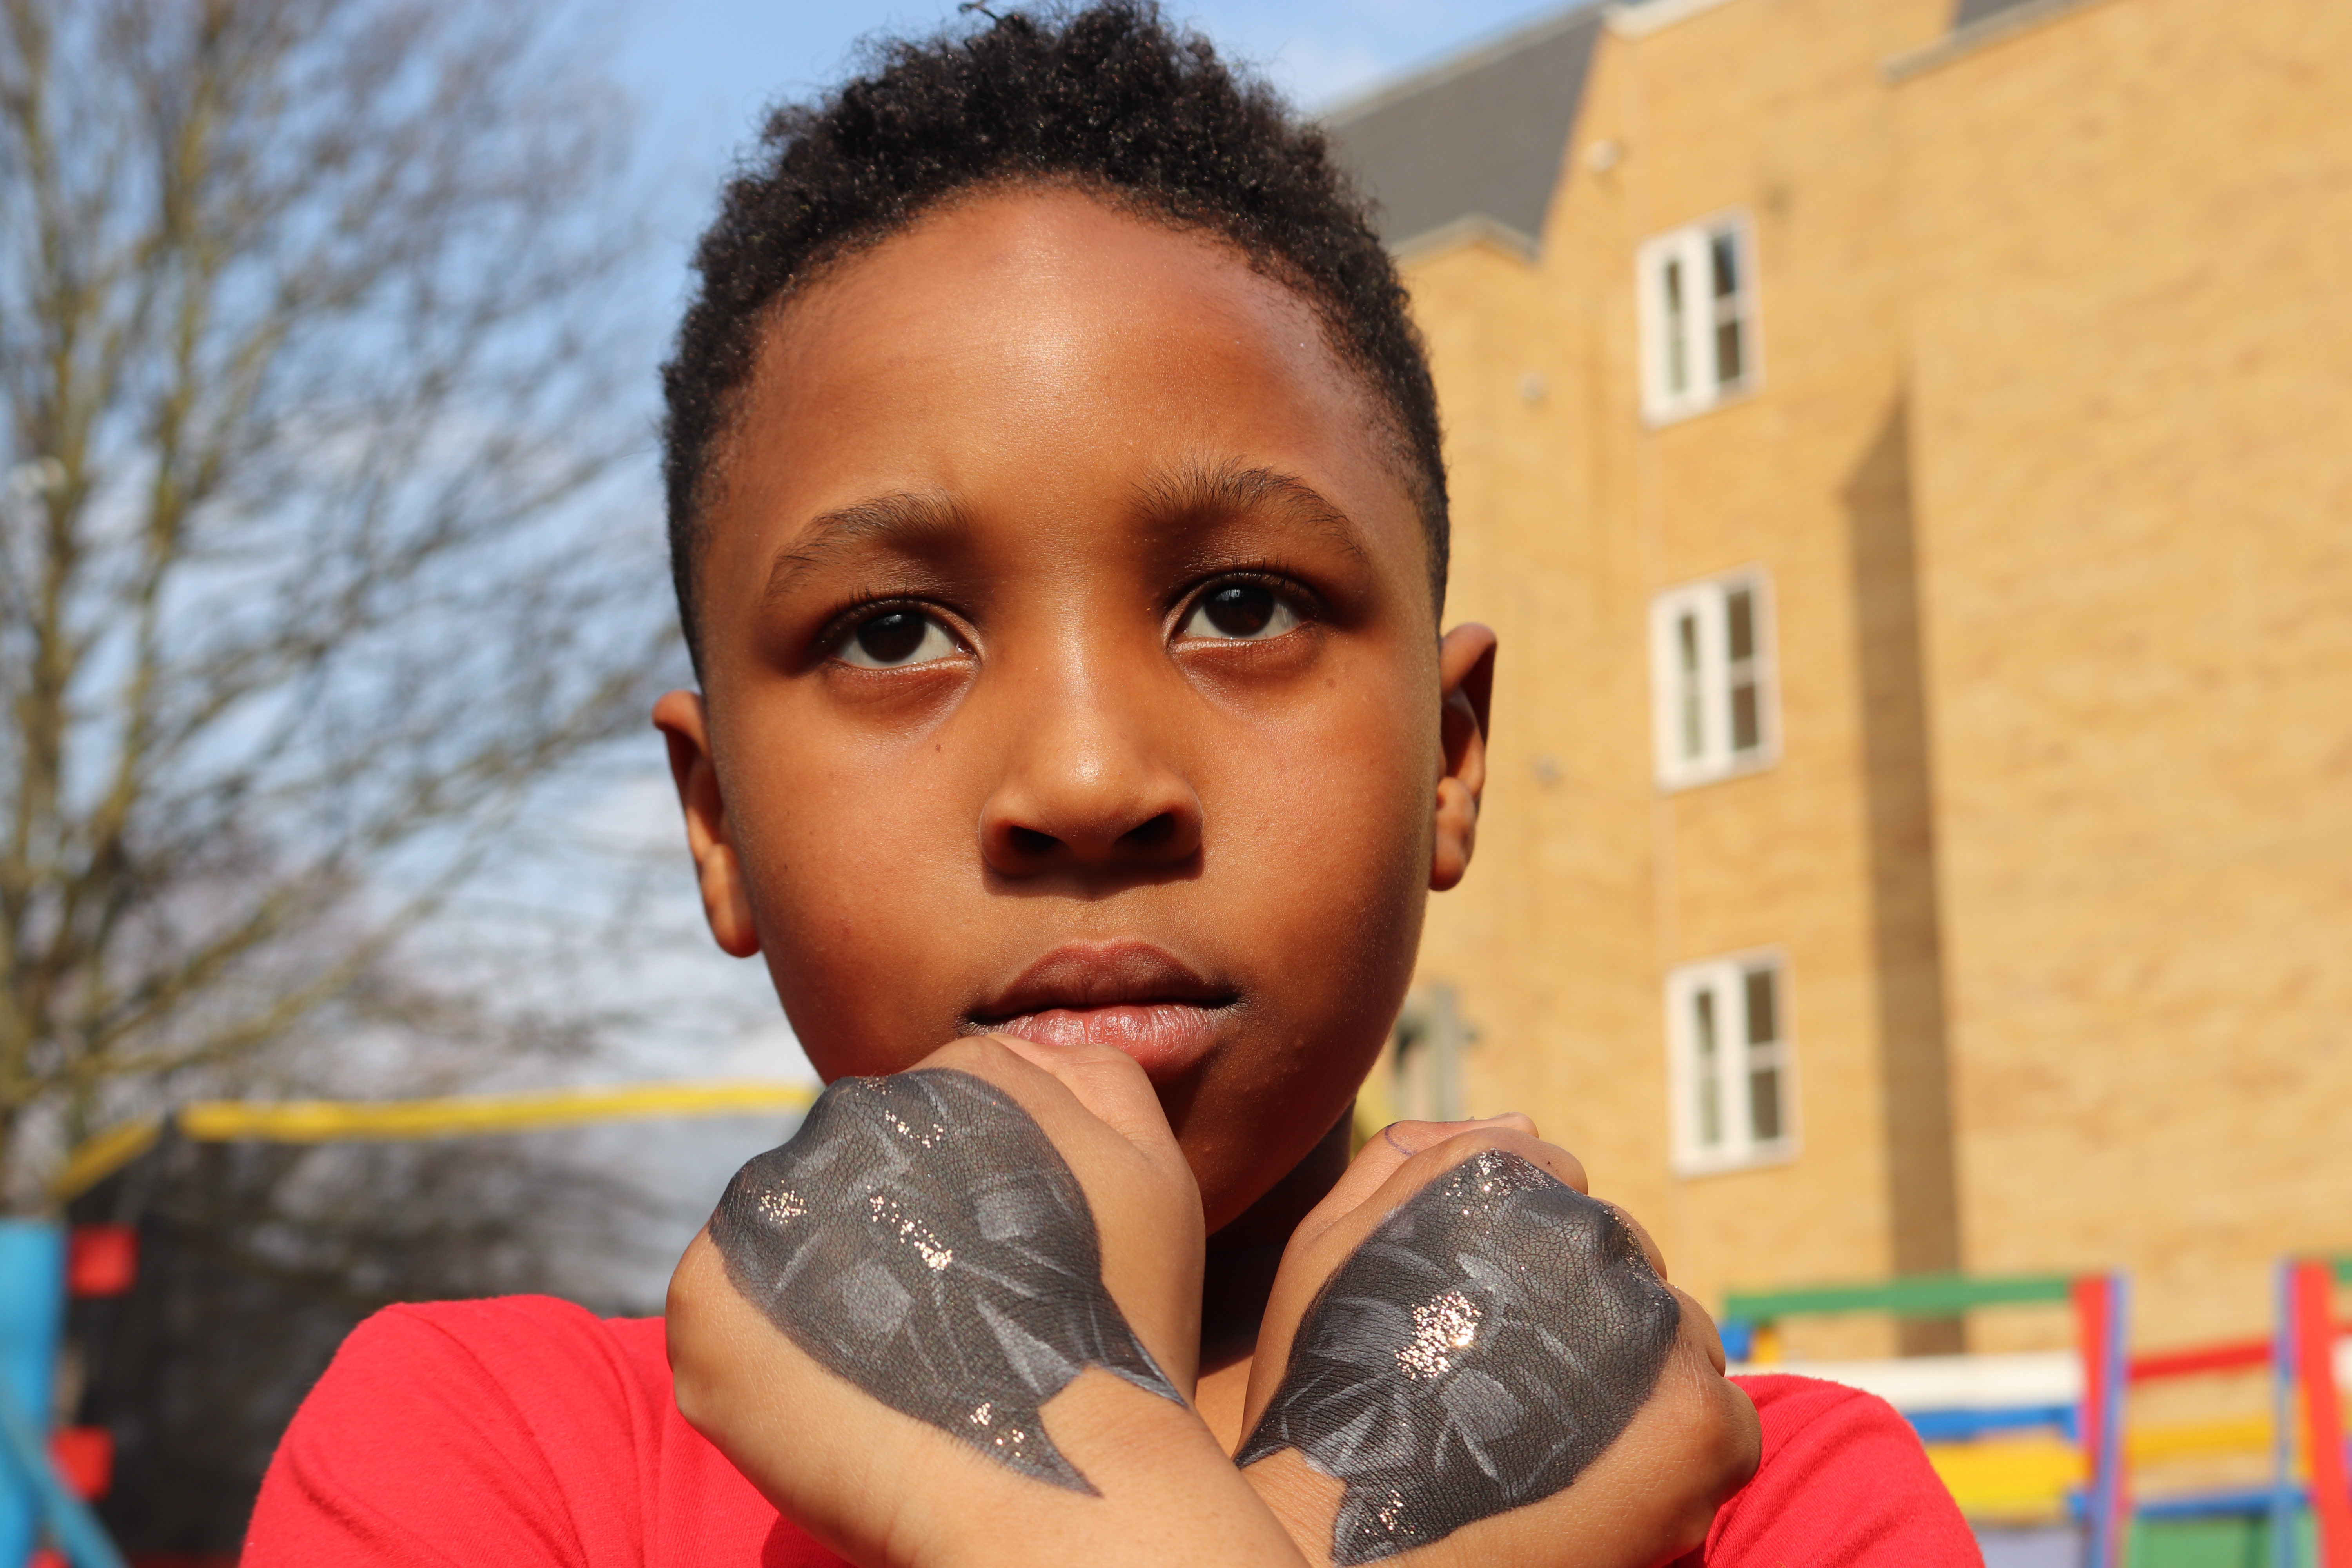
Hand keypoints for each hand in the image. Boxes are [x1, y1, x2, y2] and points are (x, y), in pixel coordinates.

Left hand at [667, 1033, 1306, 1567]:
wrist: (1059, 1477)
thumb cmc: (1121, 1333)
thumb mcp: (1151, 1173)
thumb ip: (1096, 1079)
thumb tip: (1032, 1043)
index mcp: (957, 1074)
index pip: (933, 1118)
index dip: (961, 1201)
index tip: (988, 1267)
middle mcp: (849, 1113)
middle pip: (855, 1161)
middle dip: (886, 1228)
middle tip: (940, 1319)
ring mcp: (772, 1202)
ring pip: (786, 1222)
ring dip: (820, 1274)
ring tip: (886, 1361)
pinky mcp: (705, 1297)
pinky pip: (720, 1293)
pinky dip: (757, 1338)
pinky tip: (827, 1385)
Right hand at [1237, 1118, 1759, 1567]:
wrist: (1340, 1553)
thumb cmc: (1320, 1406)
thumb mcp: (1327, 1254)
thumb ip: (1410, 1165)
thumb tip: (1527, 1123)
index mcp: (1496, 1182)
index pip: (1560, 1195)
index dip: (1521, 1277)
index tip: (1483, 1336)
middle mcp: (1581, 1235)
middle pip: (1622, 1267)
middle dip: (1584, 1324)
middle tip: (1516, 1401)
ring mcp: (1647, 1326)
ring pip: (1677, 1336)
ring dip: (1637, 1383)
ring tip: (1557, 1449)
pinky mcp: (1698, 1420)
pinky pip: (1723, 1413)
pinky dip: (1683, 1449)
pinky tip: (1610, 1483)